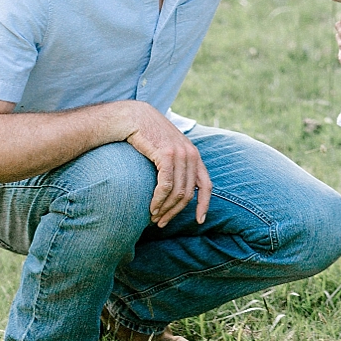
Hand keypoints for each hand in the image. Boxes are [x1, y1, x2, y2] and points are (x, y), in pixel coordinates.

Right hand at [124, 104, 212, 226]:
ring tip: (154, 218)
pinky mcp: (166, 154)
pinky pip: (165, 186)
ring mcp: (180, 153)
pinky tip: (151, 208)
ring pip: (177, 192)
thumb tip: (178, 192)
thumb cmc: (148, 136)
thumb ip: (177, 166)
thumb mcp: (168, 150)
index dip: (204, 205)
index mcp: (195, 155)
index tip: (199, 221)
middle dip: (175, 212)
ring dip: (165, 209)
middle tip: (161, 223)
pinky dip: (158, 200)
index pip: (206, 185)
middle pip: (188, 194)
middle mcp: (191, 154)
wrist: (133, 117)